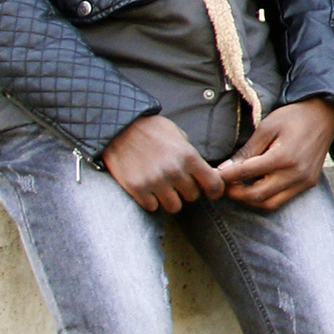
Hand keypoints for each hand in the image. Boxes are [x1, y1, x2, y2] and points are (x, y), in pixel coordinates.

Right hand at [102, 115, 225, 212]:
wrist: (119, 127)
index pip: (213, 184)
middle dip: (186, 190)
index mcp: (188, 156)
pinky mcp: (137, 189)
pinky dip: (150, 201)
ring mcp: (155, 181)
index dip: (215, 191)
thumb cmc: (151, 129)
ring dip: (170, 199)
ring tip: (162, 186)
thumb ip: (191, 155)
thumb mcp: (178, 136)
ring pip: (174, 206)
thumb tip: (203, 173)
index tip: (211, 192)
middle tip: (177, 181)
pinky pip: (152, 207)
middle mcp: (174, 171)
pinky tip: (147, 188)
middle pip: (192, 196)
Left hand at [216, 98, 333, 209]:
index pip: (246, 173)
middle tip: (223, 186)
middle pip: (257, 196)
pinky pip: (283, 199)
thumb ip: (247, 150)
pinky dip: (267, 198)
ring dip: (251, 200)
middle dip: (236, 194)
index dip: (226, 177)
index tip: (213, 177)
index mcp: (283, 157)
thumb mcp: (267, 127)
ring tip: (238, 189)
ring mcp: (304, 181)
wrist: (325, 116)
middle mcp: (295, 174)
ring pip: (270, 204)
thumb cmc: (294, 117)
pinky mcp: (309, 184)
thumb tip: (226, 169)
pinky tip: (257, 186)